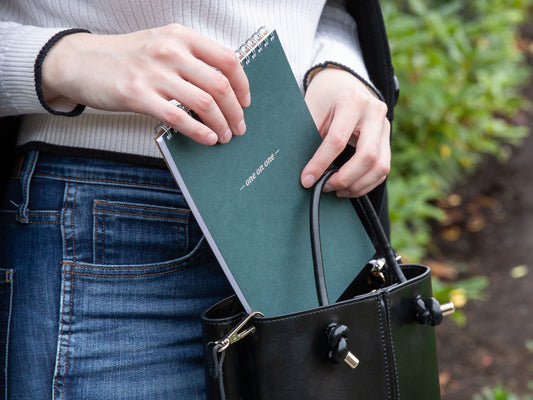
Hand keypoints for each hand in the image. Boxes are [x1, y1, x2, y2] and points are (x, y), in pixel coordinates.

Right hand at [41, 24, 249, 144]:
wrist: (81, 61)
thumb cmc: (126, 57)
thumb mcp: (161, 44)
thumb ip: (190, 58)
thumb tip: (223, 87)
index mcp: (180, 36)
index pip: (227, 59)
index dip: (243, 84)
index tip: (245, 102)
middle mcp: (170, 51)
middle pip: (219, 84)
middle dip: (235, 111)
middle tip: (239, 127)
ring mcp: (154, 72)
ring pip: (204, 102)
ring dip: (221, 124)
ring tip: (225, 136)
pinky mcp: (138, 95)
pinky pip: (179, 117)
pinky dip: (199, 131)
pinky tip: (208, 139)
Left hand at [301, 67, 390, 196]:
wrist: (343, 84)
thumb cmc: (324, 99)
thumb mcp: (312, 109)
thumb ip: (308, 136)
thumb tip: (304, 171)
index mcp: (352, 101)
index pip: (338, 140)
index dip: (321, 163)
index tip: (307, 179)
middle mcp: (374, 112)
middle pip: (367, 156)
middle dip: (345, 178)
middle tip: (325, 186)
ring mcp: (385, 126)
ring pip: (380, 166)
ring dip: (357, 185)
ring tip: (337, 189)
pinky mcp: (388, 139)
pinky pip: (383, 169)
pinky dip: (366, 183)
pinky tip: (349, 187)